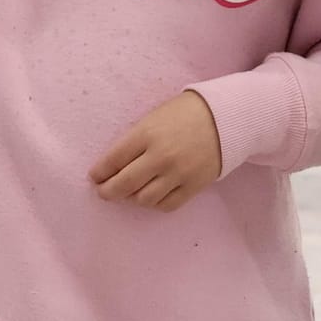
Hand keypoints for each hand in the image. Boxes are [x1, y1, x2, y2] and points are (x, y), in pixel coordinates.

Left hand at [89, 90, 222, 212]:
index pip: (113, 160)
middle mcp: (161, 156)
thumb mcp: (153, 118)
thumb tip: (113, 168)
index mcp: (146, 134)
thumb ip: (133, 141)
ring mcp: (178, 173)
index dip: (99, 172)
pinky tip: (152, 195)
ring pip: (144, 199)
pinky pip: (167, 205)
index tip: (95, 177)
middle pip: (124, 184)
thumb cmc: (184, 114)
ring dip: (132, 198)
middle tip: (104, 192)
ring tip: (130, 193)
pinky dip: (155, 204)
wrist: (226, 118)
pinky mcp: (194, 185)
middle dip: (108, 191)